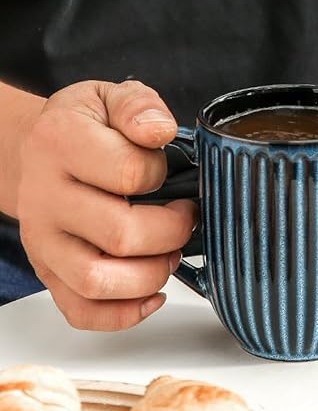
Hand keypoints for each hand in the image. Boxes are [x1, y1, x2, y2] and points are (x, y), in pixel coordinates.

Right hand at [16, 80, 195, 330]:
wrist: (38, 149)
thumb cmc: (85, 125)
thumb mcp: (109, 96)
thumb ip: (139, 106)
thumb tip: (160, 131)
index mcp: (61, 143)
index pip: (128, 173)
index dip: (162, 174)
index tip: (167, 169)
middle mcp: (45, 197)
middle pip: (119, 235)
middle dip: (171, 232)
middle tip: (186, 218)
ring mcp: (43, 241)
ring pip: (98, 281)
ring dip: (151, 275)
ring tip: (170, 254)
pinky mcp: (48, 272)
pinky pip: (82, 311)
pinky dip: (124, 314)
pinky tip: (152, 292)